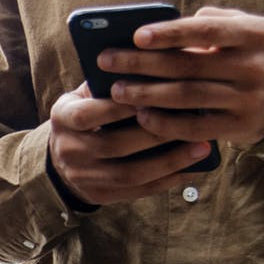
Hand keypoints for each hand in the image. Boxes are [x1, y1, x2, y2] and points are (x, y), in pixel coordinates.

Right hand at [47, 84, 209, 206]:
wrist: (62, 155)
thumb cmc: (88, 113)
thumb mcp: (87, 94)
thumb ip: (110, 83)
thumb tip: (153, 67)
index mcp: (62, 119)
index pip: (88, 115)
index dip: (120, 108)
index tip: (156, 95)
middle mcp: (67, 150)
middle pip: (113, 145)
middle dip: (155, 134)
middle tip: (191, 122)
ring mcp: (81, 177)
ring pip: (129, 173)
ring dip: (169, 161)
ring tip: (201, 148)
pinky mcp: (98, 195)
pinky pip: (137, 191)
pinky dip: (166, 180)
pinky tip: (190, 168)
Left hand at [100, 6, 263, 146]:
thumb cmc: (253, 55)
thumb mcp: (247, 29)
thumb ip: (214, 20)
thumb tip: (166, 23)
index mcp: (253, 34)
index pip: (206, 30)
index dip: (170, 33)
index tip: (136, 35)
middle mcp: (254, 66)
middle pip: (188, 65)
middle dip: (142, 64)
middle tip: (107, 61)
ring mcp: (249, 99)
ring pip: (189, 96)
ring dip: (147, 94)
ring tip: (116, 90)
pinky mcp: (241, 127)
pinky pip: (197, 127)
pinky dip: (167, 123)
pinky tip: (142, 117)